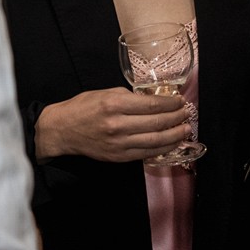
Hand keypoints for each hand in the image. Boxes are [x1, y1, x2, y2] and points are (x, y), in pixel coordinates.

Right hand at [33, 88, 191, 162]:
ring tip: (185, 130)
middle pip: (157, 123)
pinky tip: (171, 143)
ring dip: (174, 136)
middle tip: (186, 115)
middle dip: (176, 119)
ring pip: (155, 141)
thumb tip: (153, 100)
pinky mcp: (118, 157)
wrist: (62, 130)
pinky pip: (146, 154)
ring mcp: (119, 144)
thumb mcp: (106, 92)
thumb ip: (129, 97)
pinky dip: (162, 149)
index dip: (171, 104)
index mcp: (115, 105)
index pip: (152, 105)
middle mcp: (118, 125)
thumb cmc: (83, 107)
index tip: (180, 102)